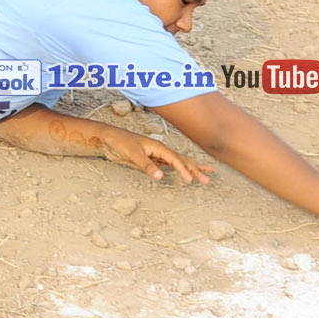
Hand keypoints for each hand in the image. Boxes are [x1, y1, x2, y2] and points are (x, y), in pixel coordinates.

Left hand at [97, 126, 213, 183]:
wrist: (110, 137)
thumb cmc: (121, 142)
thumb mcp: (133, 155)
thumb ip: (146, 166)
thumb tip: (160, 177)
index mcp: (158, 147)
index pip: (176, 160)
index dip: (184, 170)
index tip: (191, 181)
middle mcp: (160, 149)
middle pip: (182, 159)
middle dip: (195, 169)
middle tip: (208, 179)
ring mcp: (157, 153)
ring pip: (178, 161)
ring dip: (191, 167)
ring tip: (204, 173)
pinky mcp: (152, 157)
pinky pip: (170, 163)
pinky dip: (179, 167)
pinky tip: (184, 171)